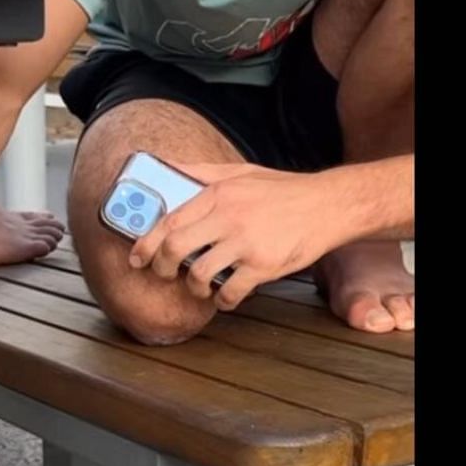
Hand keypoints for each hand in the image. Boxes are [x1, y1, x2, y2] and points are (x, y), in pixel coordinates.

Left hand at [126, 162, 338, 309]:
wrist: (328, 205)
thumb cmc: (282, 190)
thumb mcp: (239, 172)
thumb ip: (199, 172)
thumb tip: (164, 165)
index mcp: (218, 194)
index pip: (168, 220)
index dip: (145, 243)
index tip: (137, 257)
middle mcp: (228, 217)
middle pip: (174, 248)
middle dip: (161, 268)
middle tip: (165, 274)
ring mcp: (246, 243)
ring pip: (199, 274)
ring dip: (194, 287)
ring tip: (201, 286)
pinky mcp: (264, 265)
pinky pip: (231, 291)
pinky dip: (223, 300)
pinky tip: (226, 296)